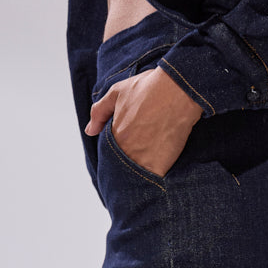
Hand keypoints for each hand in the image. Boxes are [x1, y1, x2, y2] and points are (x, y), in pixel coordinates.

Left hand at [85, 66, 202, 177]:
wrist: (178, 90)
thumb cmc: (149, 88)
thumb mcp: (117, 92)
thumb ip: (99, 112)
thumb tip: (89, 131)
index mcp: (115, 136)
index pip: (111, 153)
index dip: (120, 149)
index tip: (130, 144)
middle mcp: (126, 152)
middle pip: (125, 165)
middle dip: (131, 161)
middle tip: (143, 150)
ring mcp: (143, 161)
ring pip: (139, 175)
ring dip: (143, 171)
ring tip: (152, 158)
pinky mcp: (160, 167)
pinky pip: (154, 179)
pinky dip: (156, 176)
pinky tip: (161, 165)